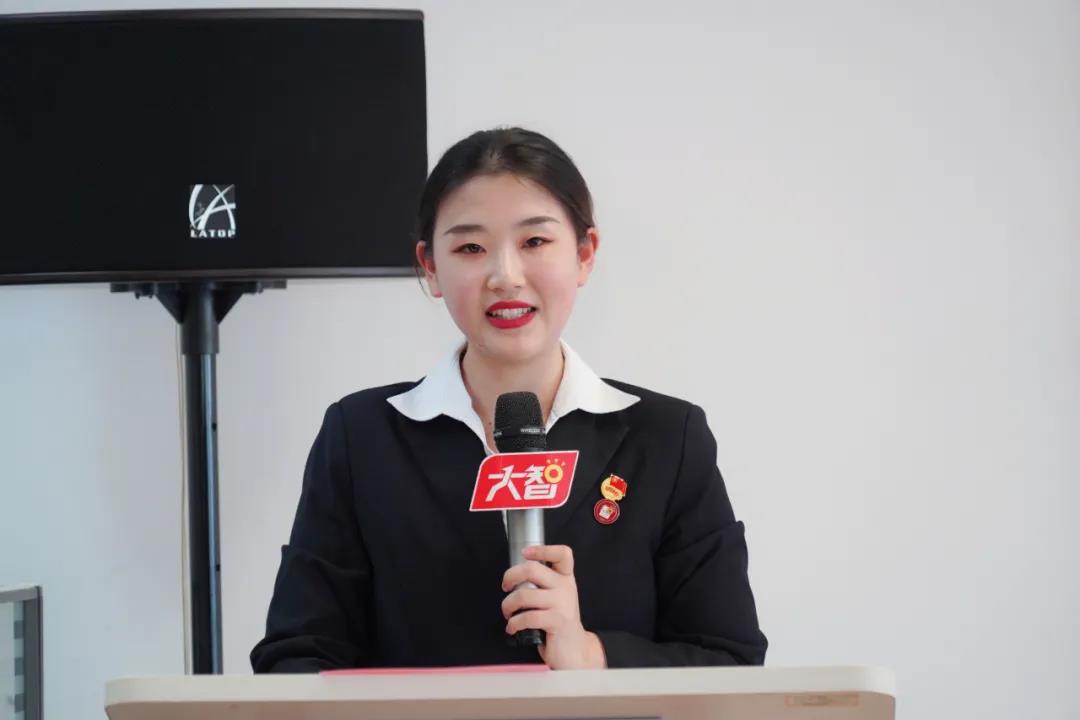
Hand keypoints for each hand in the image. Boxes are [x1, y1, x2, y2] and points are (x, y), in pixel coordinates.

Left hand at [501, 544, 606, 669]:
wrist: (574, 650)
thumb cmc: (558, 622)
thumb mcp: (555, 597)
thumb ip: (542, 583)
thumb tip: (514, 576)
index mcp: (565, 578)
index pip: (562, 554)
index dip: (542, 549)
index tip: (525, 552)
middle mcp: (565, 587)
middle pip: (532, 569)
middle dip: (510, 576)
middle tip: (505, 587)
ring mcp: (563, 604)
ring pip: (524, 594)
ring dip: (508, 605)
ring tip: (508, 613)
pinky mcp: (558, 621)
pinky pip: (527, 617)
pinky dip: (514, 623)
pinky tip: (512, 627)